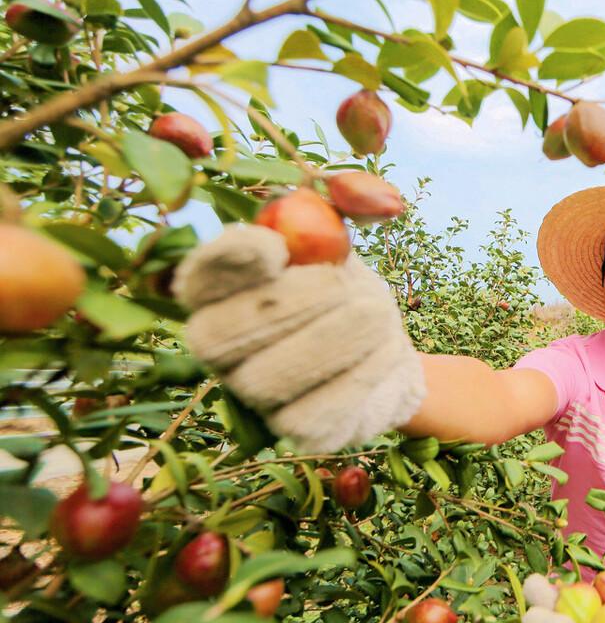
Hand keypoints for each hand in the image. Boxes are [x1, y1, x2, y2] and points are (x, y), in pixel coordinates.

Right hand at [172, 224, 425, 452]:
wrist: (388, 352)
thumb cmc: (349, 289)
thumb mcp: (343, 243)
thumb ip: (339, 210)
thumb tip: (360, 191)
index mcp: (222, 295)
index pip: (199, 279)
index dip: (224, 264)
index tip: (271, 245)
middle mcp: (222, 351)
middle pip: (222, 339)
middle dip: (291, 308)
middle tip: (347, 289)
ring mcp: (256, 396)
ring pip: (267, 381)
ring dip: (334, 342)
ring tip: (377, 316)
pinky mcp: (301, 431)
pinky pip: (315, 416)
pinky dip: (359, 378)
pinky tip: (384, 353)